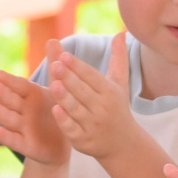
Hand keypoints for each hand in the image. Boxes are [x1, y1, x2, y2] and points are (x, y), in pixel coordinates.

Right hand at [0, 66, 69, 166]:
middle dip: (2, 93)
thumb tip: (52, 39)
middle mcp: (24, 111)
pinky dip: (4, 136)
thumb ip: (56, 65)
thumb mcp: (59, 88)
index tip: (0, 73)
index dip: (11, 81)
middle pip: (11, 101)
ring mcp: (23, 128)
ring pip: (8, 118)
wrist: (65, 142)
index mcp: (32, 96)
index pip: (21, 86)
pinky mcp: (26, 145)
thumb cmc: (57, 110)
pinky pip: (14, 140)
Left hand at [51, 34, 141, 159]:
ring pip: (76, 109)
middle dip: (69, 78)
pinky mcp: (84, 141)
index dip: (78, 67)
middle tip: (54, 65)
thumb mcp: (120, 83)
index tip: (65, 56)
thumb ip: (118, 58)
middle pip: (83, 91)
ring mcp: (93, 125)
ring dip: (65, 98)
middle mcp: (102, 108)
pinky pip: (73, 129)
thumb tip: (121, 32)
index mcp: (109, 92)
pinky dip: (65, 121)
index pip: (92, 77)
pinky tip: (55, 110)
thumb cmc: (117, 107)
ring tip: (53, 85)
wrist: (123, 144)